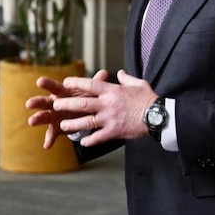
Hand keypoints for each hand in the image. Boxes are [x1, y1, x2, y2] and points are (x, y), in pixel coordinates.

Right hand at [26, 69, 108, 148]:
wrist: (82, 112)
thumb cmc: (83, 98)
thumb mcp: (89, 91)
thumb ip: (95, 84)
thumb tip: (104, 74)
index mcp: (61, 92)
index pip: (53, 87)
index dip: (47, 84)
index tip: (40, 81)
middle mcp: (54, 103)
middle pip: (43, 101)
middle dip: (36, 102)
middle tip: (29, 104)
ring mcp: (53, 116)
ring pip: (43, 117)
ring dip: (37, 119)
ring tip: (31, 121)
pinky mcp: (56, 127)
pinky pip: (51, 133)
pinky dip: (49, 139)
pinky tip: (47, 145)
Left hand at [28, 69, 157, 147]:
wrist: (158, 116)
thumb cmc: (149, 99)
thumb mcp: (138, 83)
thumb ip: (126, 78)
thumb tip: (119, 72)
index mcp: (112, 90)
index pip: (90, 84)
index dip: (76, 82)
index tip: (66, 82)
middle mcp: (108, 104)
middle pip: (82, 103)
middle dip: (67, 104)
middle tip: (55, 104)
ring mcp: (110, 119)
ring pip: (86, 122)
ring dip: (73, 124)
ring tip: (63, 125)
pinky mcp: (114, 132)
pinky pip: (98, 137)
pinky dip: (89, 140)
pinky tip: (82, 142)